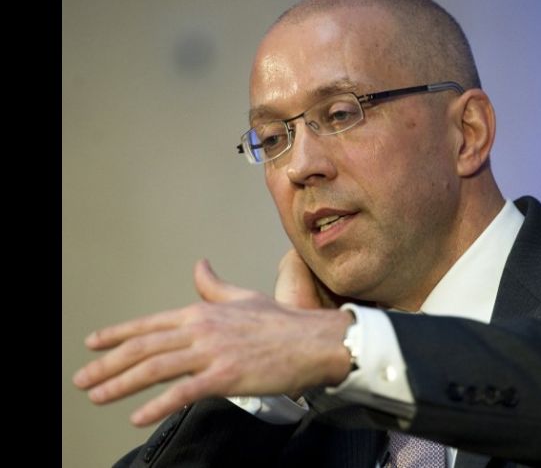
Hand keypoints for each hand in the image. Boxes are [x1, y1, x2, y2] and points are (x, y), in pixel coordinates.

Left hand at [73, 259, 352, 426]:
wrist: (314, 341)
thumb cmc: (283, 322)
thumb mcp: (244, 298)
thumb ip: (215, 286)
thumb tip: (199, 265)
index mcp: (202, 311)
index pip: (150, 324)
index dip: (117, 334)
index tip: (93, 344)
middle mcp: (201, 329)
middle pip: (144, 348)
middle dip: (107, 364)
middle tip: (82, 378)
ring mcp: (212, 353)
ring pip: (155, 368)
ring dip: (120, 384)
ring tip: (97, 395)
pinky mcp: (226, 376)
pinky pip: (183, 393)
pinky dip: (157, 406)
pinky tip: (138, 417)